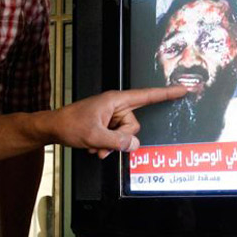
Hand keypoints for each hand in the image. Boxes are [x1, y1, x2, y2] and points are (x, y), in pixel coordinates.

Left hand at [51, 86, 186, 157]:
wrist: (53, 128)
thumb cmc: (70, 124)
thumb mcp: (95, 135)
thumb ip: (118, 141)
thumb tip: (135, 144)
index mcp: (116, 100)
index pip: (147, 96)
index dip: (166, 94)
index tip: (184, 89)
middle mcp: (115, 106)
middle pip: (134, 125)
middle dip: (120, 139)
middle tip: (101, 142)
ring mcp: (110, 116)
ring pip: (124, 136)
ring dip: (110, 145)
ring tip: (93, 146)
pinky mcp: (106, 125)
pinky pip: (115, 139)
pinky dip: (105, 146)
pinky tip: (92, 147)